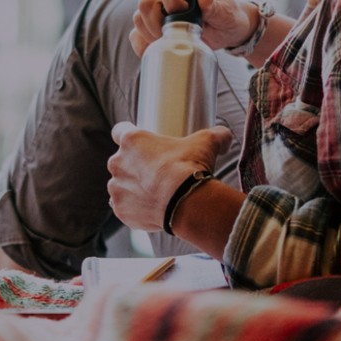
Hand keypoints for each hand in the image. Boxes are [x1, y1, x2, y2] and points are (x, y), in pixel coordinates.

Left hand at [107, 121, 232, 231]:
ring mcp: (116, 188)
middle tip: (156, 171)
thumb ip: (216, 135)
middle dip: (134, 165)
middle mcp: (117, 162)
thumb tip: (224, 136)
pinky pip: (124, 206)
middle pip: (121, 160)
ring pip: (121, 184)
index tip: (141, 142)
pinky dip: (135, 208)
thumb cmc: (190, 167)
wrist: (185, 203)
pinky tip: (151, 208)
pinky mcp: (120, 210)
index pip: (120, 130)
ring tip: (156, 193)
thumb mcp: (207, 142)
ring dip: (133, 187)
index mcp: (132, 140)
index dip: (129, 134)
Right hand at [129, 0, 257, 55]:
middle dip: (157, 23)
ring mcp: (160, 10)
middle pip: (146, 2)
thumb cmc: (230, 17)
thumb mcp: (228, 13)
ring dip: (151, 35)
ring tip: (171, 43)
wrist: (229, 30)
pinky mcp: (155, 27)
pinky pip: (136, 35)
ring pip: (139, 18)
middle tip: (176, 36)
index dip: (173, 1)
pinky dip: (143, 46)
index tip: (189, 17)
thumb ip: (215, 6)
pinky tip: (158, 51)